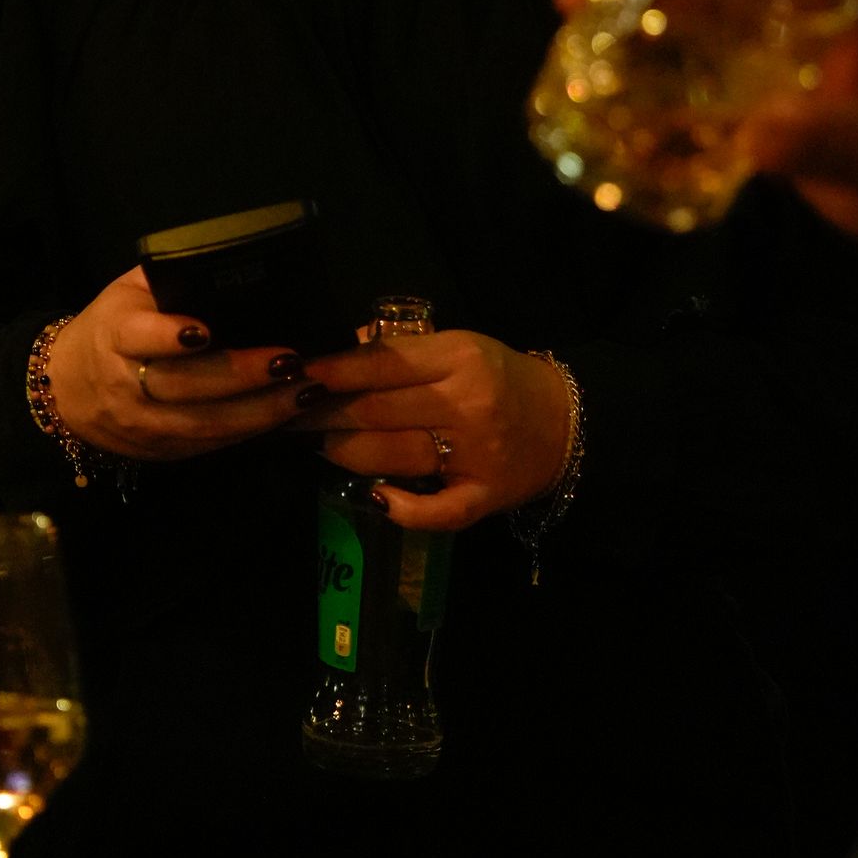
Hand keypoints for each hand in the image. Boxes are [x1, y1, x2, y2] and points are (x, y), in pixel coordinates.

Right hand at [46, 265, 318, 462]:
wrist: (64, 389)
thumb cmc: (111, 326)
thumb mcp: (127, 293)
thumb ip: (170, 279)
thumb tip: (232, 258)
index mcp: (115, 333)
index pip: (138, 336)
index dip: (168, 337)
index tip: (205, 331)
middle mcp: (125, 383)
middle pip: (184, 385)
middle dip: (240, 375)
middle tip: (291, 360)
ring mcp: (143, 424)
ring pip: (204, 423)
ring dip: (260, 411)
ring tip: (305, 391)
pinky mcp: (162, 450)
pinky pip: (211, 444)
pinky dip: (252, 431)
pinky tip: (287, 414)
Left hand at [303, 328, 574, 527]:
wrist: (568, 421)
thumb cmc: (503, 377)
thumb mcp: (461, 345)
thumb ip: (405, 348)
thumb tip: (350, 345)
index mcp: (461, 357)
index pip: (381, 363)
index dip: (332, 371)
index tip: (296, 375)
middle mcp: (467, 405)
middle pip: (376, 410)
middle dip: (323, 413)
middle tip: (289, 414)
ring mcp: (476, 455)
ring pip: (391, 457)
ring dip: (343, 452)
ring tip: (317, 444)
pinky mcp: (485, 497)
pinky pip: (436, 512)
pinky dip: (401, 508)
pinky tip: (376, 498)